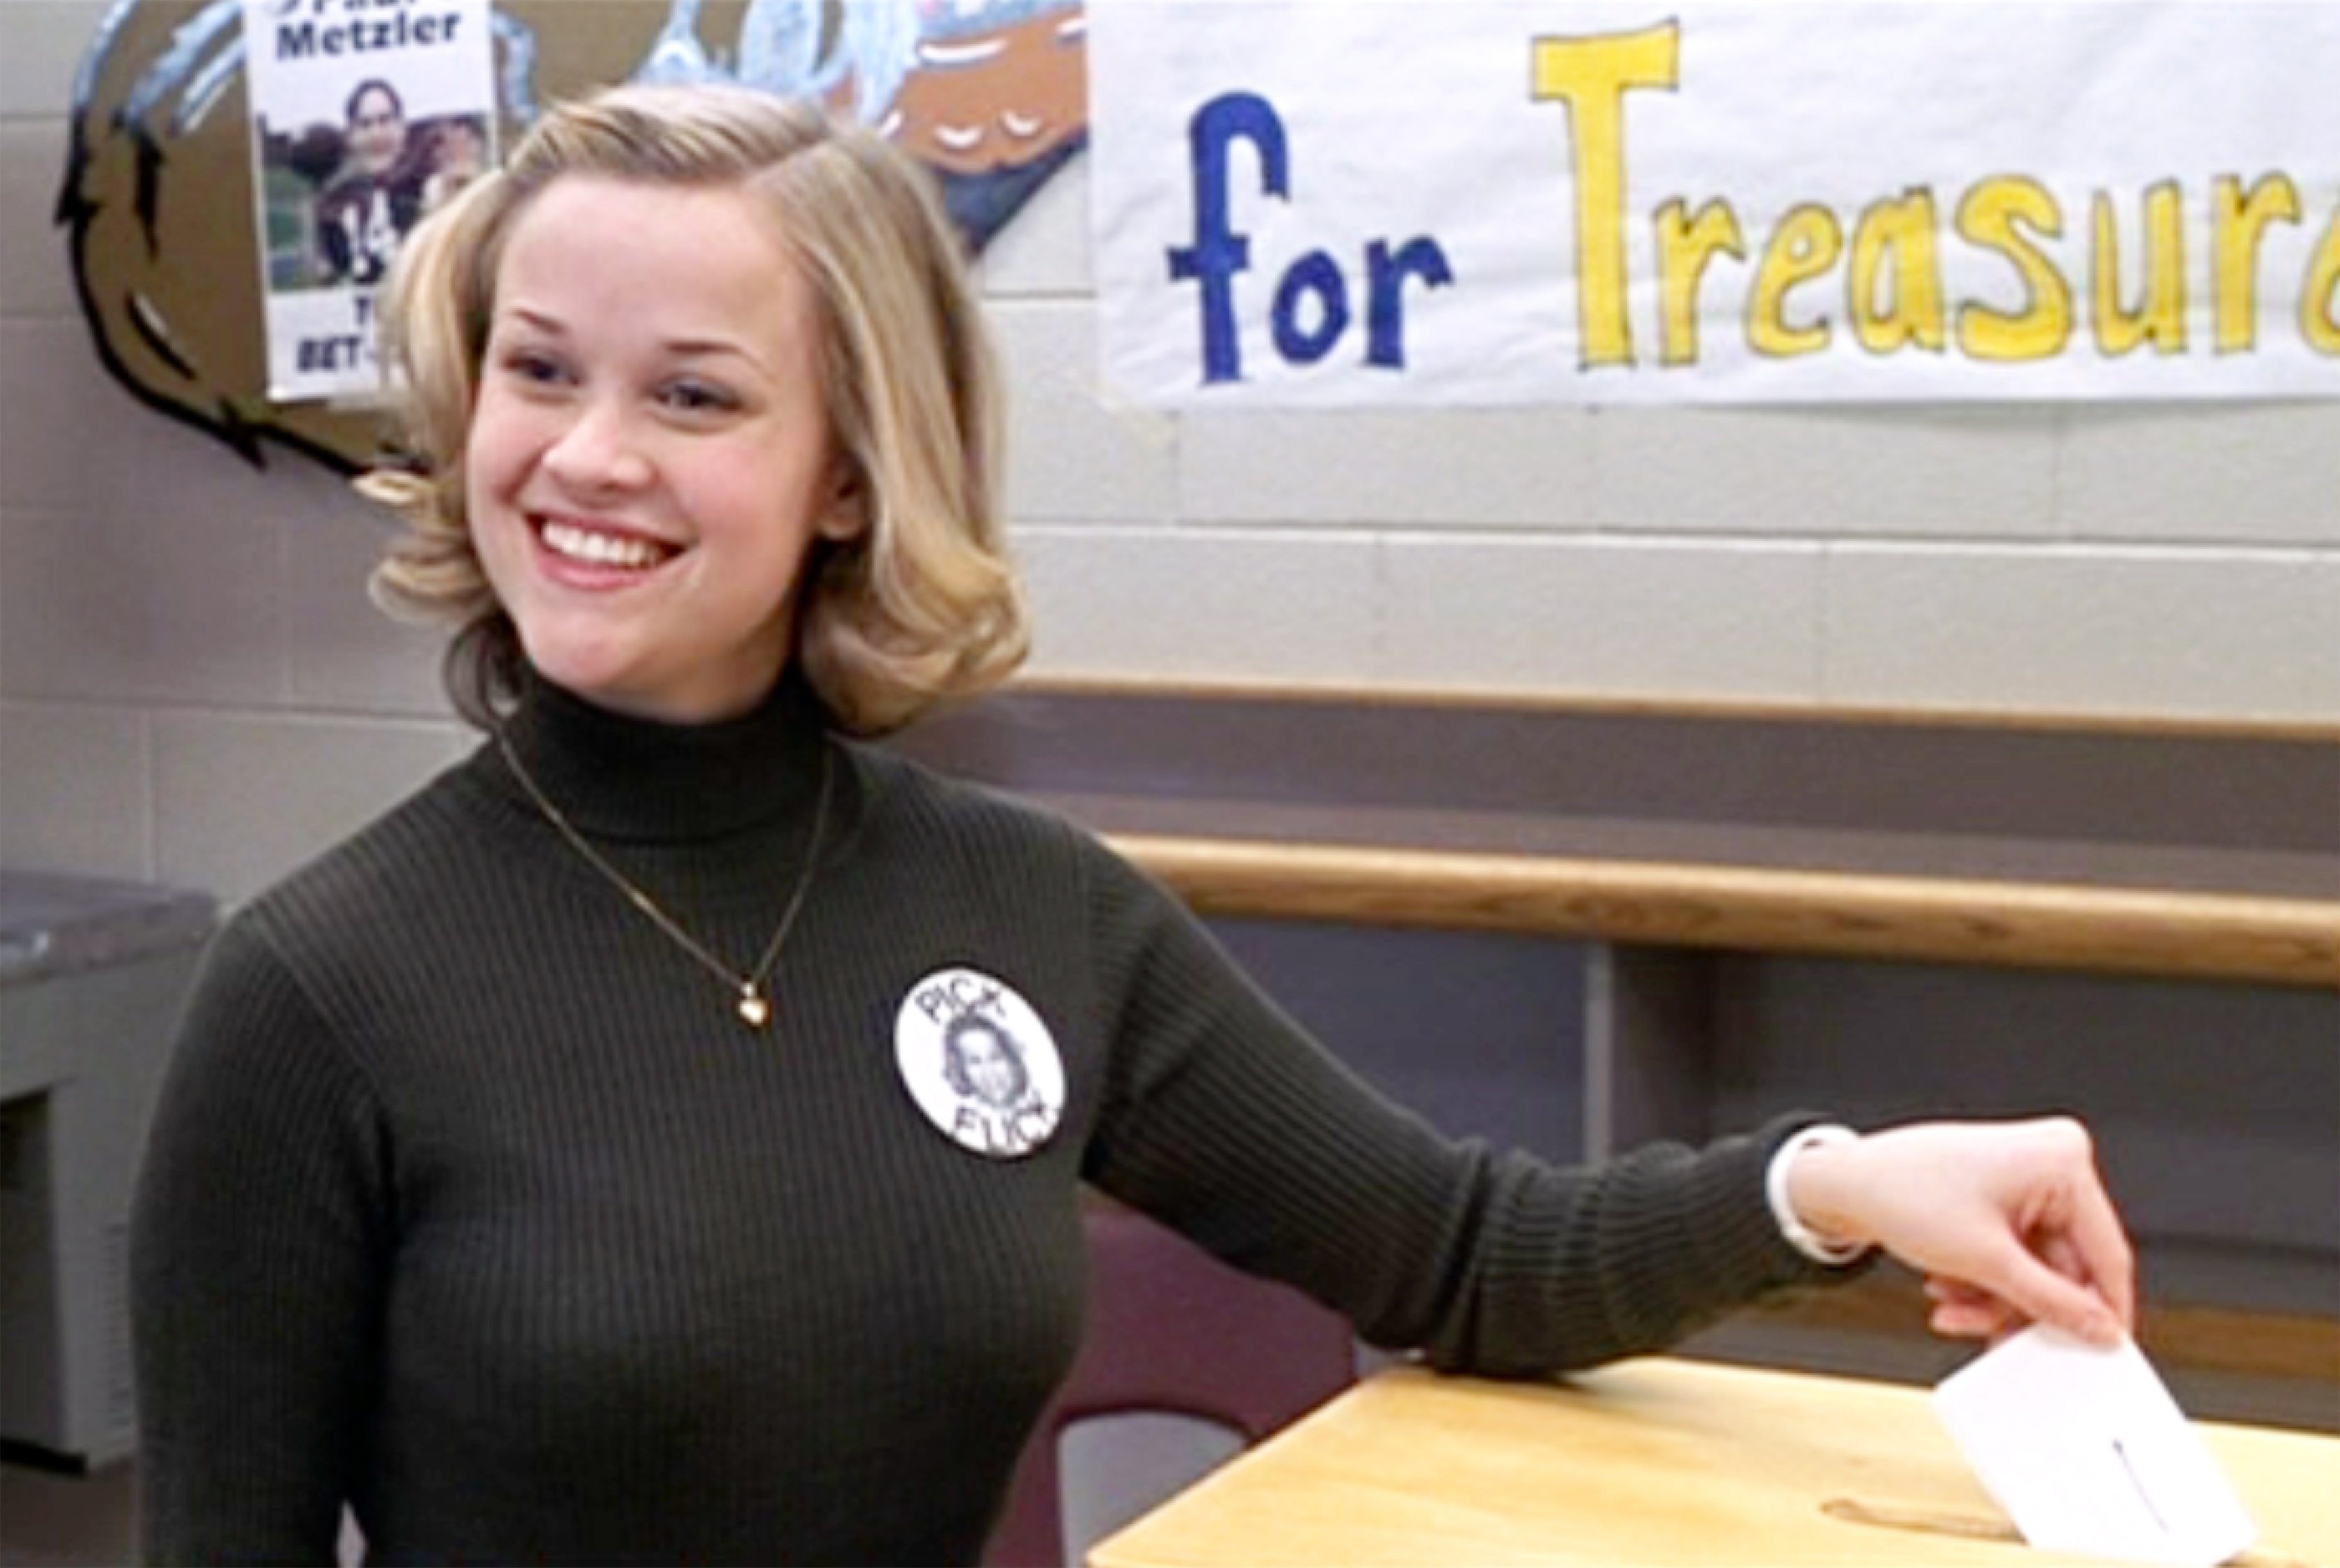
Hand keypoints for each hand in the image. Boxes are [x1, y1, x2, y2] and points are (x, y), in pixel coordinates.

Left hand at [1785, 1117, 2134, 1345]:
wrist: (1842, 1183)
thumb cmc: (1901, 1193)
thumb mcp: (1986, 1262)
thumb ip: (2051, 1302)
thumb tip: (2099, 1328)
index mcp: (2062, 1161)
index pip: (2108, 1252)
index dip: (2104, 1310)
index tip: (2102, 1352)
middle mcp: (2050, 1163)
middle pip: (2065, 1265)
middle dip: (2022, 1305)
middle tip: (1997, 1336)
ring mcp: (2025, 1179)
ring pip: (2035, 1268)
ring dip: (1995, 1297)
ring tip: (1953, 1306)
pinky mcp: (2002, 1196)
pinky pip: (2013, 1255)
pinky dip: (1984, 1279)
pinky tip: (1947, 1285)